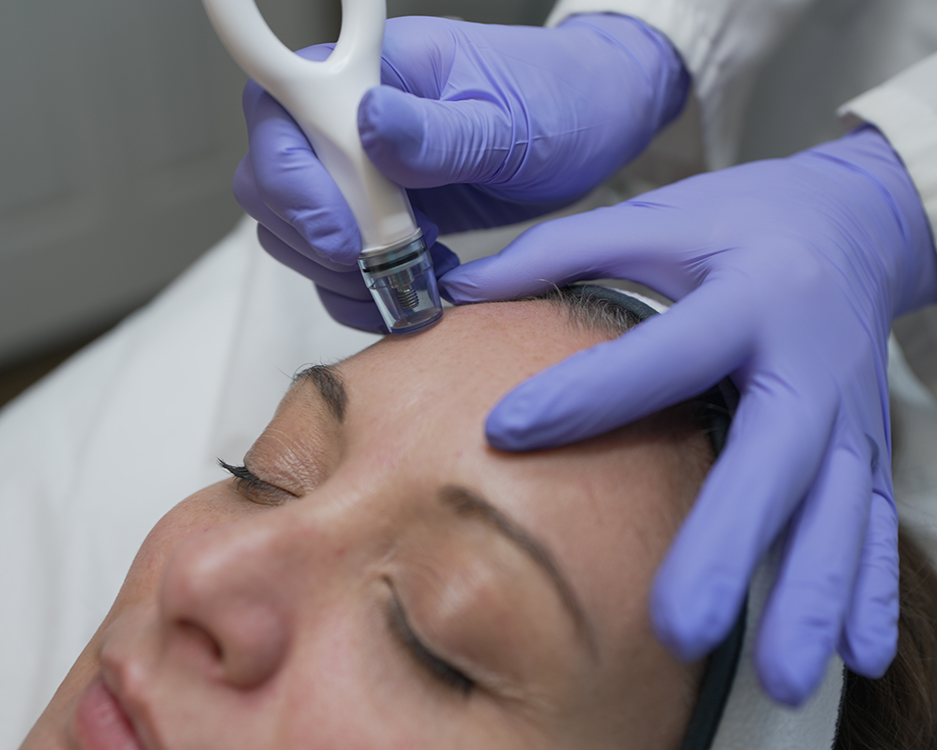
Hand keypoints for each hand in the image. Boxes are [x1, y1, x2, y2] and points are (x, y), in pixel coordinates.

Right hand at [233, 13, 687, 330]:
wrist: (592, 122)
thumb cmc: (560, 97)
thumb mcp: (512, 119)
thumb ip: (441, 131)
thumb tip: (371, 123)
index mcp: (371, 69)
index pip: (279, 112)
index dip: (291, 179)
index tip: (344, 232)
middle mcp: (347, 117)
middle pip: (270, 181)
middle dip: (315, 238)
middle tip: (384, 264)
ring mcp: (358, 168)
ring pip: (295, 230)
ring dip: (340, 273)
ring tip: (411, 279)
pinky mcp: (377, 212)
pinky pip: (337, 262)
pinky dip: (366, 290)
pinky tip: (417, 286)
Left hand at [439, 127, 936, 703]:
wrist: (858, 220)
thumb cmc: (742, 221)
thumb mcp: (654, 219)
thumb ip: (559, 252)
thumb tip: (456, 286)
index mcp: (748, 294)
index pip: (661, 353)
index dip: (585, 392)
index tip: (505, 432)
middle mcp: (806, 360)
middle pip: (772, 458)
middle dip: (729, 543)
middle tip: (682, 626)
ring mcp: (848, 412)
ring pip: (839, 513)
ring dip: (813, 598)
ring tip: (785, 679)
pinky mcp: (871, 445)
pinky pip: (878, 525)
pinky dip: (871, 593)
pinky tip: (857, 656)